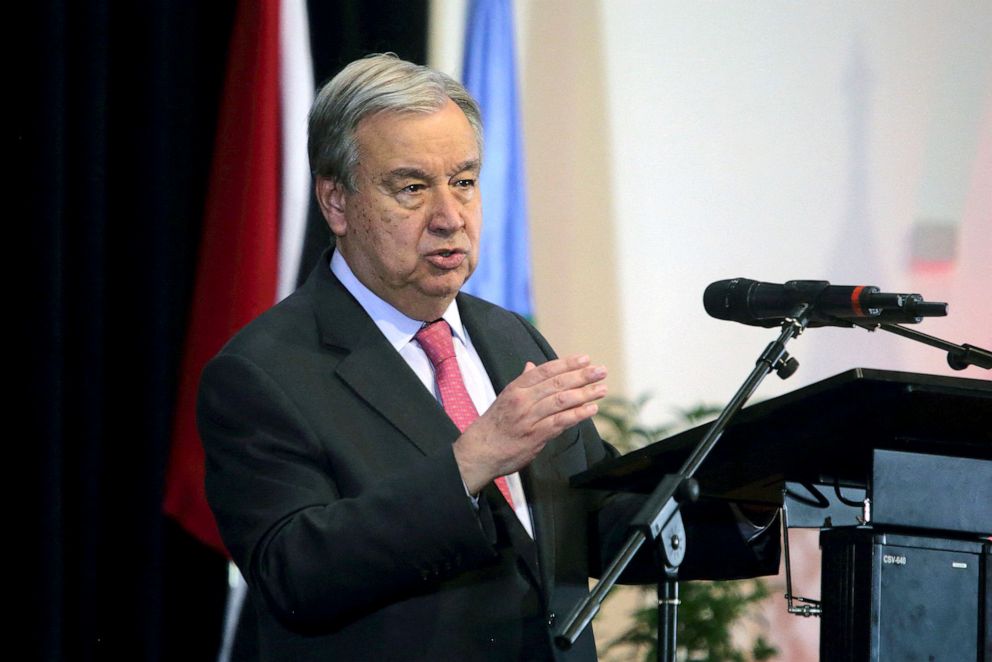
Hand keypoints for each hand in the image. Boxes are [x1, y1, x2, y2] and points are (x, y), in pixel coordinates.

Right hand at [452, 354, 606, 494]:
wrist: (479, 452)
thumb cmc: (494, 425)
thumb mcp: (505, 398)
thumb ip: (522, 382)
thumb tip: (532, 366)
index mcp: (516, 388)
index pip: (545, 371)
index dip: (567, 364)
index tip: (585, 359)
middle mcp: (522, 400)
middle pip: (557, 384)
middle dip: (581, 376)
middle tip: (600, 371)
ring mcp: (529, 418)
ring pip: (561, 401)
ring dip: (584, 394)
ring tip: (601, 389)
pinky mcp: (535, 436)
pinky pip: (560, 422)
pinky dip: (577, 415)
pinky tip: (591, 409)